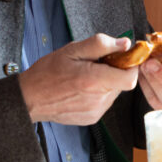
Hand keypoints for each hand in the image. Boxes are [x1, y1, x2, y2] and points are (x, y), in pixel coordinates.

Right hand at [19, 34, 139, 124]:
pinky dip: (98, 94)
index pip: (131, 78)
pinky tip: (82, 89)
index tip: (121, 58)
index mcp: (94, 81)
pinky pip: (104, 102)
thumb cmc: (47, 72)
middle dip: (114, 72)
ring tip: (85, 76)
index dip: (129, 66)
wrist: (30, 98)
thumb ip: (101, 45)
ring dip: (106, 83)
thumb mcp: (72, 50)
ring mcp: (96, 111)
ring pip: (113, 92)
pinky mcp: (92, 118)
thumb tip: (124, 43)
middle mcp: (98, 100)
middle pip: (122, 84)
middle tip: (95, 64)